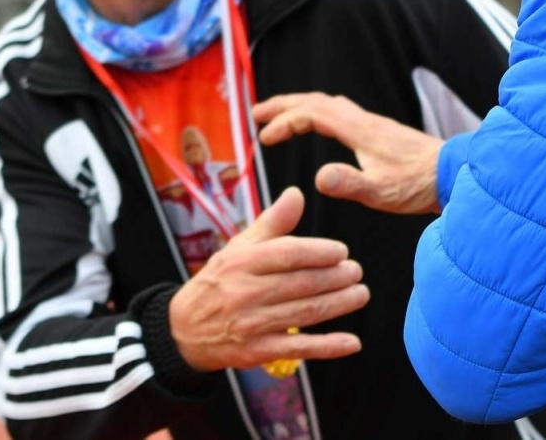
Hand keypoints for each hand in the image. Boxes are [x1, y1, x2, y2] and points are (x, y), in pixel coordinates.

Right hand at [168, 186, 368, 371]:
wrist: (185, 329)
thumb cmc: (220, 281)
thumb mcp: (239, 248)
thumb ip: (272, 223)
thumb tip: (297, 193)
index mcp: (241, 263)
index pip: (287, 254)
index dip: (318, 252)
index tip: (342, 251)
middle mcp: (245, 293)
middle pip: (300, 284)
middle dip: (335, 278)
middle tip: (357, 271)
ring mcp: (251, 325)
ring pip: (304, 314)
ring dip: (338, 305)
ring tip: (360, 294)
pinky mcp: (257, 352)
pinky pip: (298, 348)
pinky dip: (328, 347)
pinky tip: (352, 342)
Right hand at [253, 93, 442, 215]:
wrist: (452, 173)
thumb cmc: (418, 185)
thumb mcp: (381, 192)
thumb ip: (349, 184)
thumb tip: (317, 178)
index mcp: (358, 130)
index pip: (312, 114)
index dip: (285, 122)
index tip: (265, 139)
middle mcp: (363, 121)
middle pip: (316, 101)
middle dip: (285, 105)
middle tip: (258, 114)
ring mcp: (372, 124)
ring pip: (329, 105)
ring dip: (301, 107)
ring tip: (281, 117)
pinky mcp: (379, 131)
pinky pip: (340, 113)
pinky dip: (319, 113)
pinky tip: (320, 127)